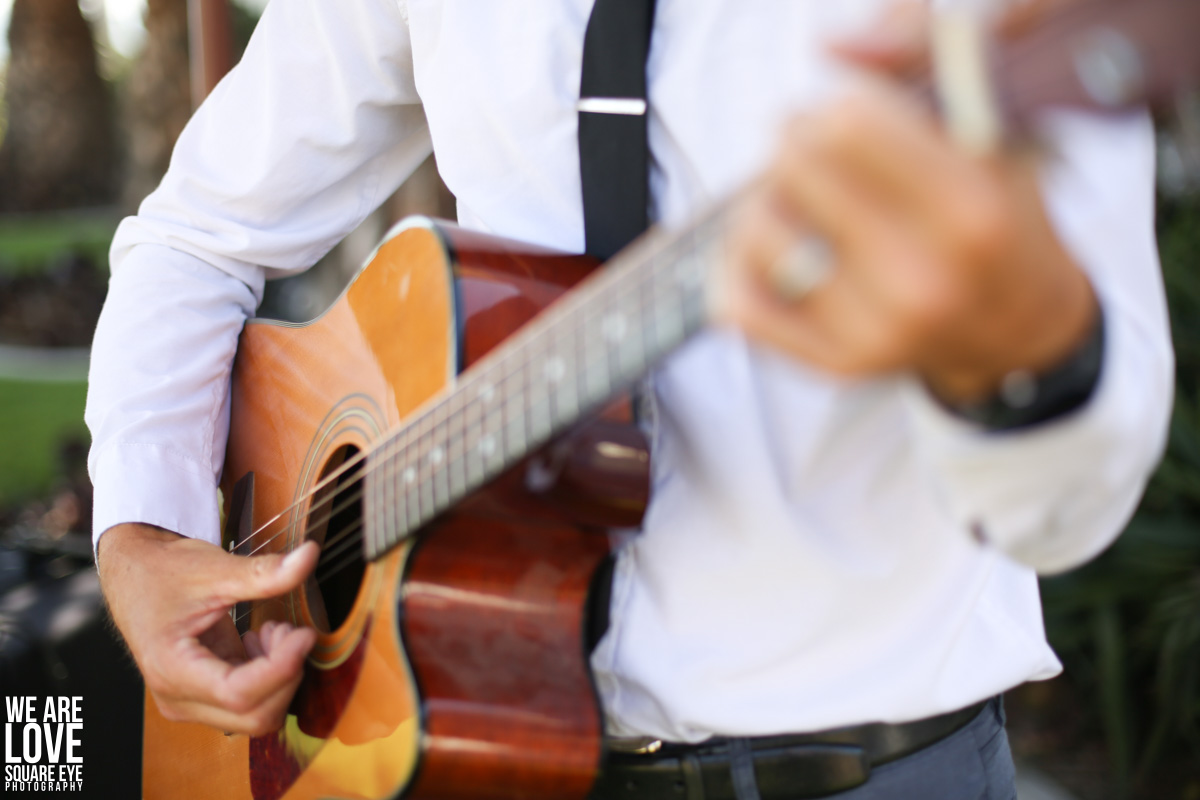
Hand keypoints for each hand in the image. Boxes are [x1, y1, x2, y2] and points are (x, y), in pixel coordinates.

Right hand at [97, 522, 319, 735]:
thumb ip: (264, 572)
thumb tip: (310, 555)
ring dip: (280, 676)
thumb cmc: (162, 572)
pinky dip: (270, 675)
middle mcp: (179, 697)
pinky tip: (261, 641)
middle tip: (288, 631)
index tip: (303, 634)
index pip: (239, 693)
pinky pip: (252, 702)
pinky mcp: (206, 695)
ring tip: (271, 632)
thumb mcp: (214, 569)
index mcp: (171, 669)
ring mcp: (192, 701)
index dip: (282, 668)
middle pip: (255, 715)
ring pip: (258, 715)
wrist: (136, 575)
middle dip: (285, 674)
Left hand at [718, 5, 1097, 404]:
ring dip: (763, 201)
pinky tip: (767, 249)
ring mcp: (874, 331)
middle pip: (795, 167)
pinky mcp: (835, 365)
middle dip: (795, 141)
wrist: (1017, 332)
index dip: (834, 106)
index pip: (850, 124)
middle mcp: (922, 279)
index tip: (841, 115)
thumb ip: (923, 82)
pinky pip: (740, 306)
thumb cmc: (998, 222)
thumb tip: (830, 46)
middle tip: (808, 149)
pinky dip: (736, 268)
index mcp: (972, 212)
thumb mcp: (994, 142)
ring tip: (793, 201)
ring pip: (757, 230)